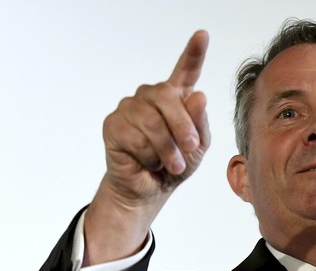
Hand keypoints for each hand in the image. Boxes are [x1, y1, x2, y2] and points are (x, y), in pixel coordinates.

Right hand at [84, 31, 210, 264]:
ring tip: (172, 164)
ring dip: (167, 148)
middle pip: (167, 97)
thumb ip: (200, 123)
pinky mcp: (113, 124)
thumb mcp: (198, 147)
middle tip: (191, 149)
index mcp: (176, 98)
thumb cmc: (176, 165)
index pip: (185, 71)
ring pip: (152, 121)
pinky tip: (148, 161)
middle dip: (183, 126)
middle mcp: (151, 97)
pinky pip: (135, 136)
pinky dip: (148, 154)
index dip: (194, 53)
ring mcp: (130, 108)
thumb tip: (198, 95)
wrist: (151, 190)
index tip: (202, 35)